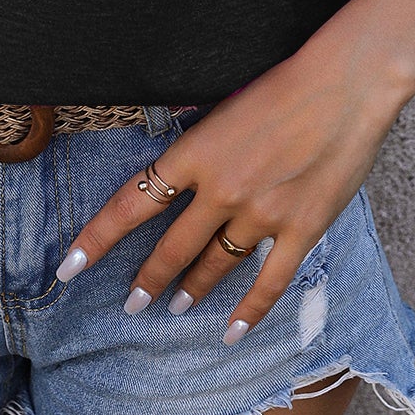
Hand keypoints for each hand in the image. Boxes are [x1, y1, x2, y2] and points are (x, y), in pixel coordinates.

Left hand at [53, 26, 412, 342]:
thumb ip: (195, 136)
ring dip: (192, 289)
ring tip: (175, 306)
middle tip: (131, 303)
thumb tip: (174, 157)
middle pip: (171, 247)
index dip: (96, 240)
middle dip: (147, 279)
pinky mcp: (301, 229)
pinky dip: (249, 311)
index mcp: (192, 153)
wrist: (345, 84)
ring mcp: (260, 214)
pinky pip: (269, 281)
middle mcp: (219, 190)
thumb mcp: (221, 102)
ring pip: (214, 265)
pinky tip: (231, 332)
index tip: (69, 267)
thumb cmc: (283, 81)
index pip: (130, 205)